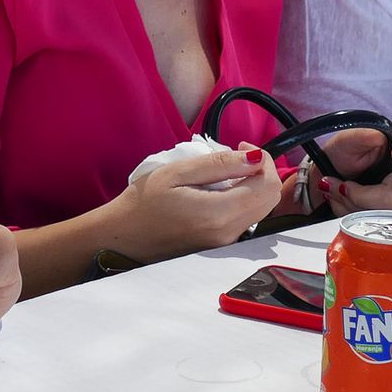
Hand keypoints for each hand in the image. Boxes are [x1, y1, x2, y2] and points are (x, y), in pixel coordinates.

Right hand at [104, 145, 282, 263]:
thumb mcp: (176, 173)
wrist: (121, 239)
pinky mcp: (220, 245)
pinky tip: (218, 189)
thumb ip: (218, 164)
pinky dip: (243, 198)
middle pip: (270, 198)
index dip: (262, 159)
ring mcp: (226, 242)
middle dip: (261, 171)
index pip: (267, 184)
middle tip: (235, 155)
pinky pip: (246, 218)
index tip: (239, 146)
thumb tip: (254, 158)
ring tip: (224, 171)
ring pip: (261, 209)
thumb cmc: (142, 203)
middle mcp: (229, 232)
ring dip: (253, 184)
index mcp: (219, 213)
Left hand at [311, 126, 391, 213]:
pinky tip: (342, 201)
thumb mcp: (345, 142)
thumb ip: (361, 136)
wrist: (330, 178)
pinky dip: (352, 213)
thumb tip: (379, 136)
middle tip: (340, 186)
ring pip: (385, 213)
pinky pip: (377, 223)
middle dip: (360, 195)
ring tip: (336, 190)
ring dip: (352, 204)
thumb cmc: (341, 155)